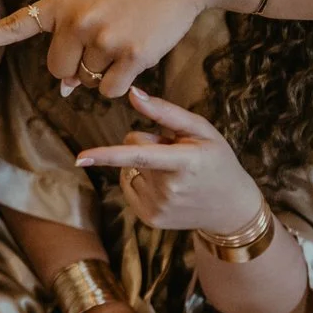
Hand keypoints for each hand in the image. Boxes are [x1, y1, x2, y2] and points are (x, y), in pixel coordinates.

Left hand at [0, 0, 237, 97]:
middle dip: (76, 68)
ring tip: (126, 37)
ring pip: (88, 82)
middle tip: (103, 42)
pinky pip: (112, 89)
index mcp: (60, 3)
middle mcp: (76, 21)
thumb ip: (71, 34)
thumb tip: (67, 87)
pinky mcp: (132, 55)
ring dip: (103, 73)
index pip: (14, 26)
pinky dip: (122, 83)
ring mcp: (103, 39)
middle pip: (58, 71)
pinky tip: (137, 54)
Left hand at [74, 86, 264, 235]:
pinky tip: (166, 186)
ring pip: (128, 170)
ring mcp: (158, 207)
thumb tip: (133, 93)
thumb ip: (165, 112)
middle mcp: (169, 189)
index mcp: (184, 163)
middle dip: (148, 145)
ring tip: (174, 173)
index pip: (139, 155)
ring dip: (144, 166)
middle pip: (133, 150)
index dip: (108, 154)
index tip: (80, 157)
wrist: (231, 208)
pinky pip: (129, 187)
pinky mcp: (150, 219)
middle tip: (177, 156)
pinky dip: (141, 181)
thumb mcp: (201, 131)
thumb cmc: (216, 161)